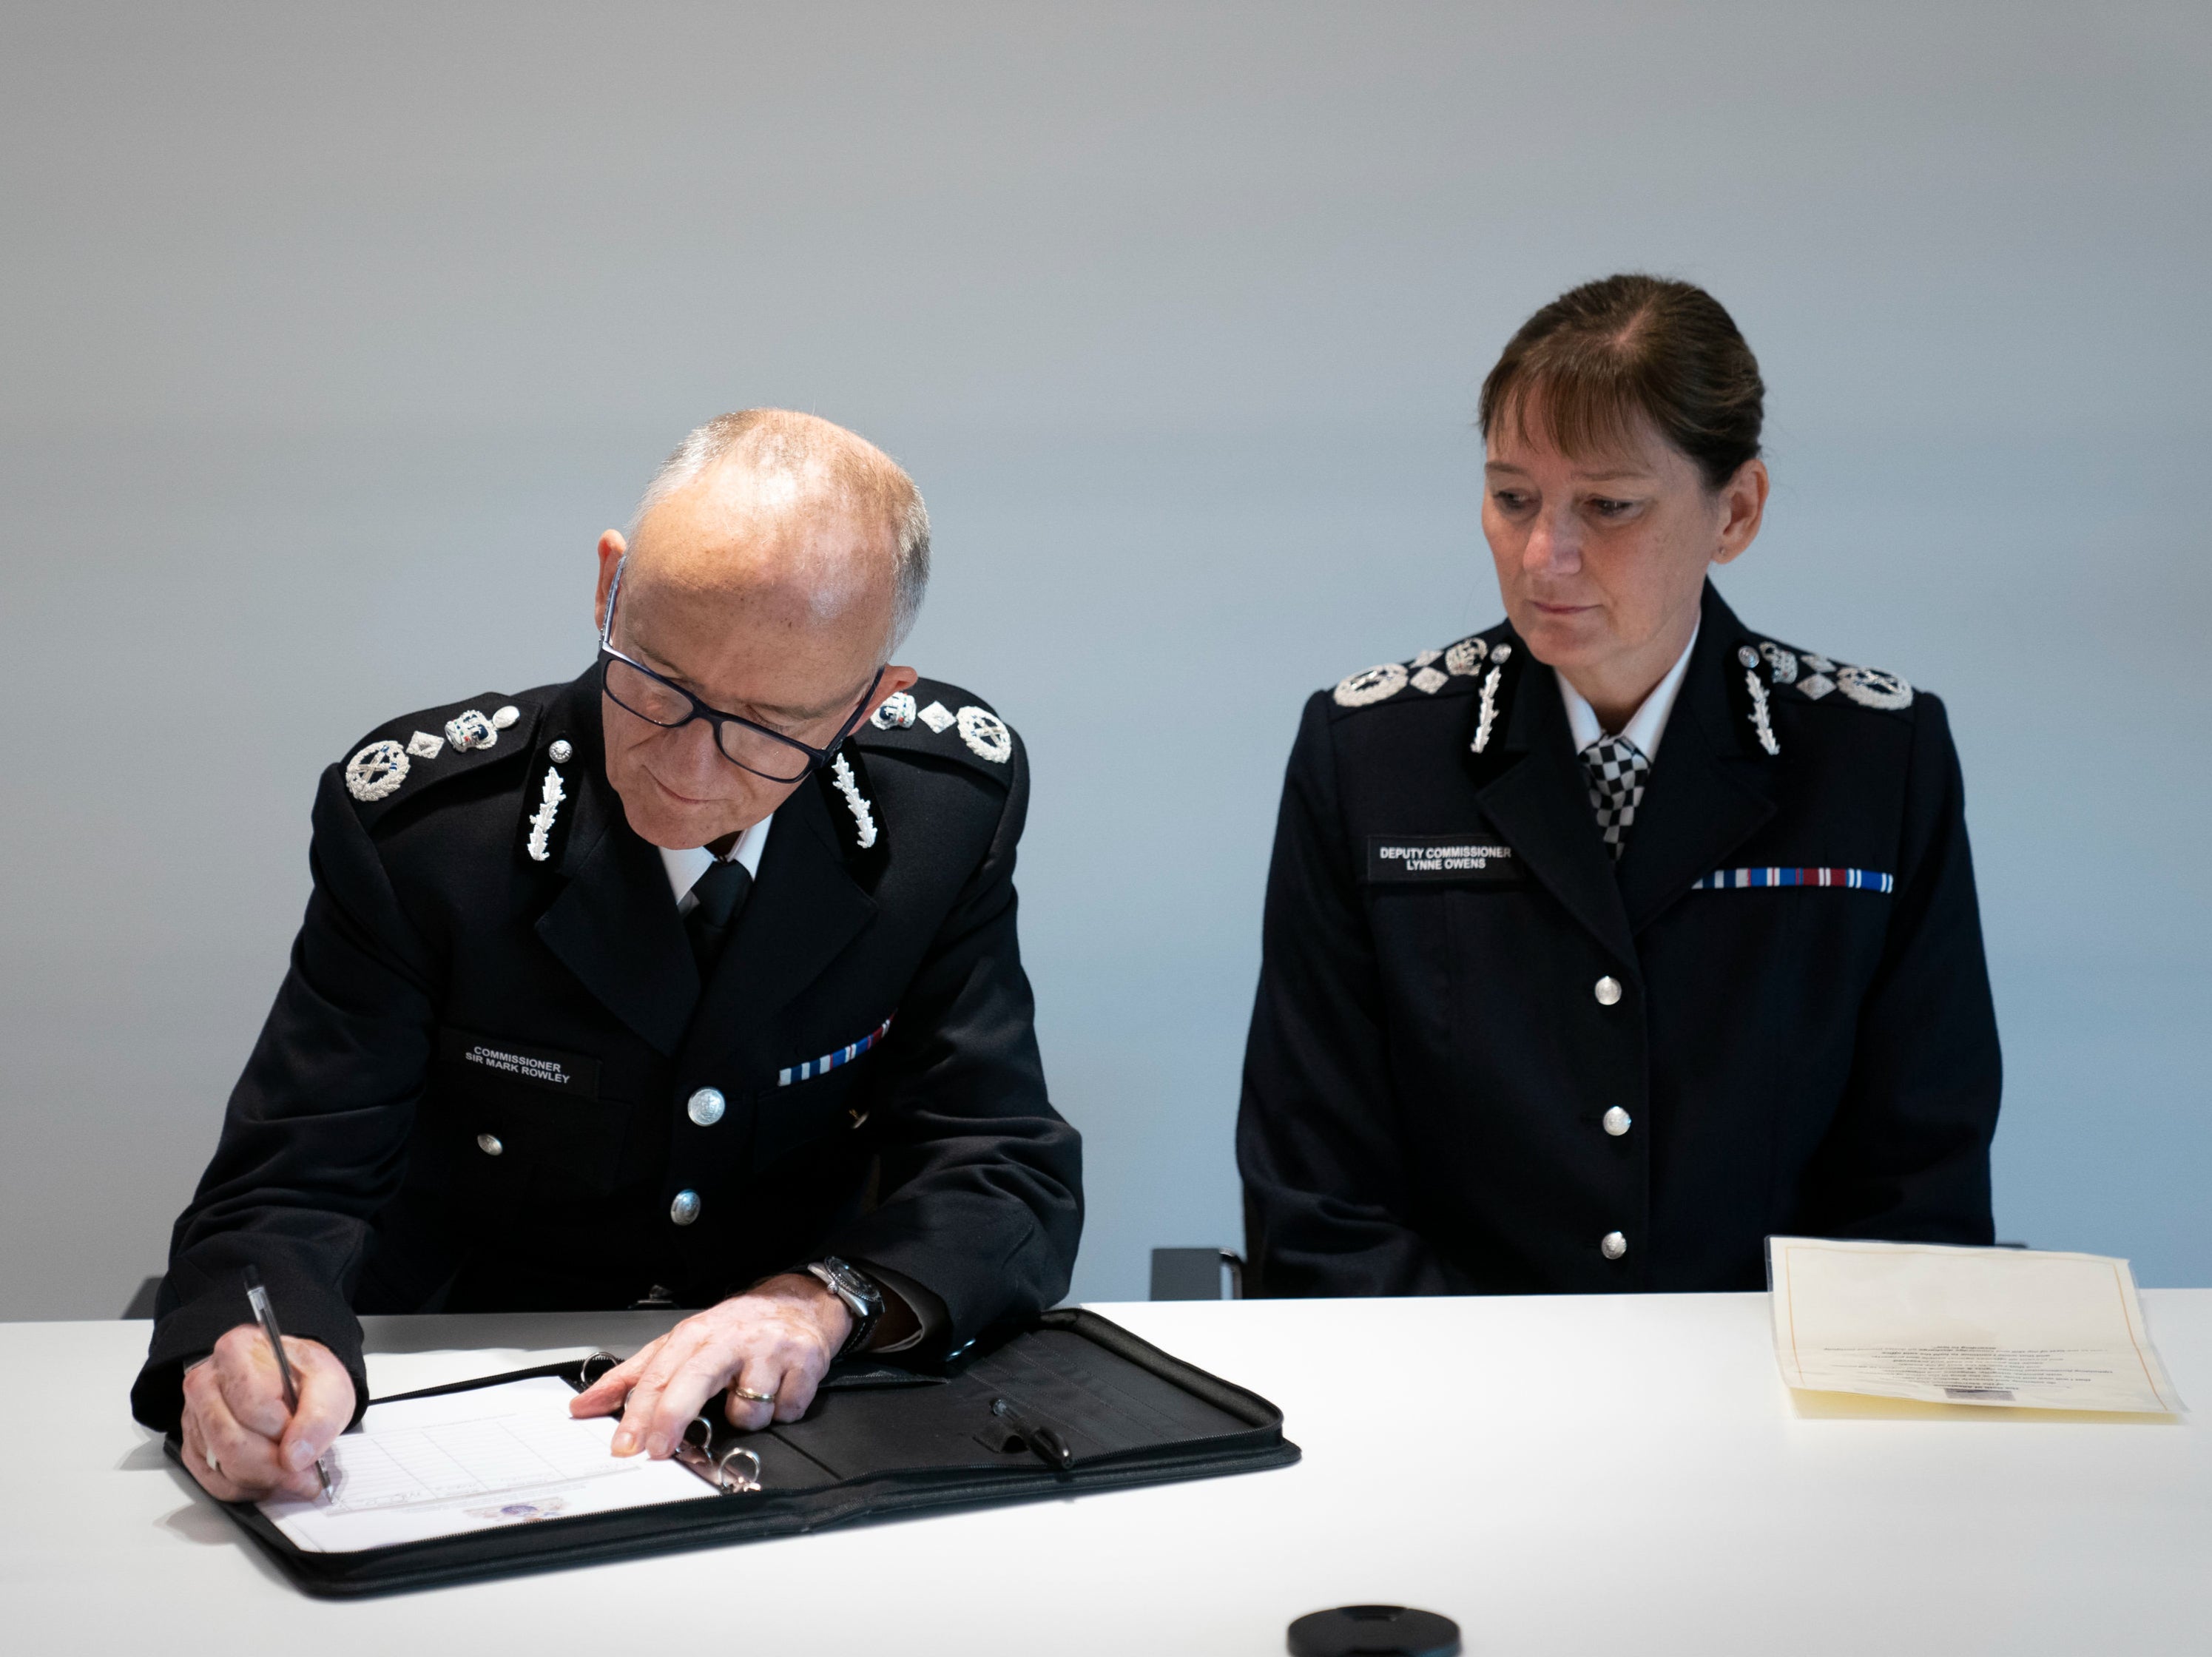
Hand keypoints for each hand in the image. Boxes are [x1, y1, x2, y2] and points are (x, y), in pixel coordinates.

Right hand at [179, 1324, 354, 1501]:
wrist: (295, 1384)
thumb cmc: (306, 1377)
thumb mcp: (329, 1385)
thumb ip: (320, 1417)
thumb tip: (295, 1458)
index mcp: (236, 1351)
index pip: (251, 1405)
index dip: (282, 1428)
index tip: (304, 1435)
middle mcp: (206, 1382)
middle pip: (229, 1440)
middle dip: (274, 1466)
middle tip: (307, 1474)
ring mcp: (195, 1417)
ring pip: (222, 1466)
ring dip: (264, 1479)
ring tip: (293, 1474)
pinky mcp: (195, 1447)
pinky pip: (215, 1483)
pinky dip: (248, 1489)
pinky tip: (271, 1478)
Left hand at [569, 1275, 850, 1455]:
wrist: (800, 1303)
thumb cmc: (735, 1329)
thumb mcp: (682, 1343)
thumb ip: (633, 1376)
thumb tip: (583, 1405)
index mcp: (695, 1335)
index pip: (658, 1374)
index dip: (638, 1412)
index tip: (624, 1444)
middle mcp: (730, 1339)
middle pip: (695, 1381)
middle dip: (672, 1418)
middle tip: (658, 1450)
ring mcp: (769, 1350)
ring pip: (747, 1410)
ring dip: (746, 1417)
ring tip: (750, 1395)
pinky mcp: (805, 1362)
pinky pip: (786, 1411)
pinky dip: (782, 1411)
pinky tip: (779, 1390)